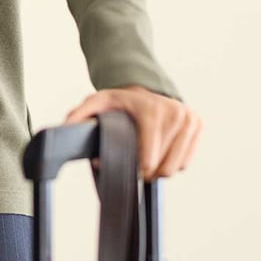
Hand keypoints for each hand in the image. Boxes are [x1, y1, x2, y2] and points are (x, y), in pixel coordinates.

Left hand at [63, 84, 201, 181]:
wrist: (144, 89)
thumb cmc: (120, 102)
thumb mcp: (96, 104)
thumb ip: (79, 116)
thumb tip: (63, 130)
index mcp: (152, 111)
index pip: (149, 159)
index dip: (137, 170)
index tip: (127, 167)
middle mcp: (175, 113)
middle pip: (164, 168)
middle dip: (148, 171)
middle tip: (136, 163)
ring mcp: (189, 118)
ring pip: (177, 167)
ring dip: (161, 167)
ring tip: (148, 154)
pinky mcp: (197, 124)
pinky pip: (187, 161)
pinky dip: (174, 161)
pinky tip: (161, 149)